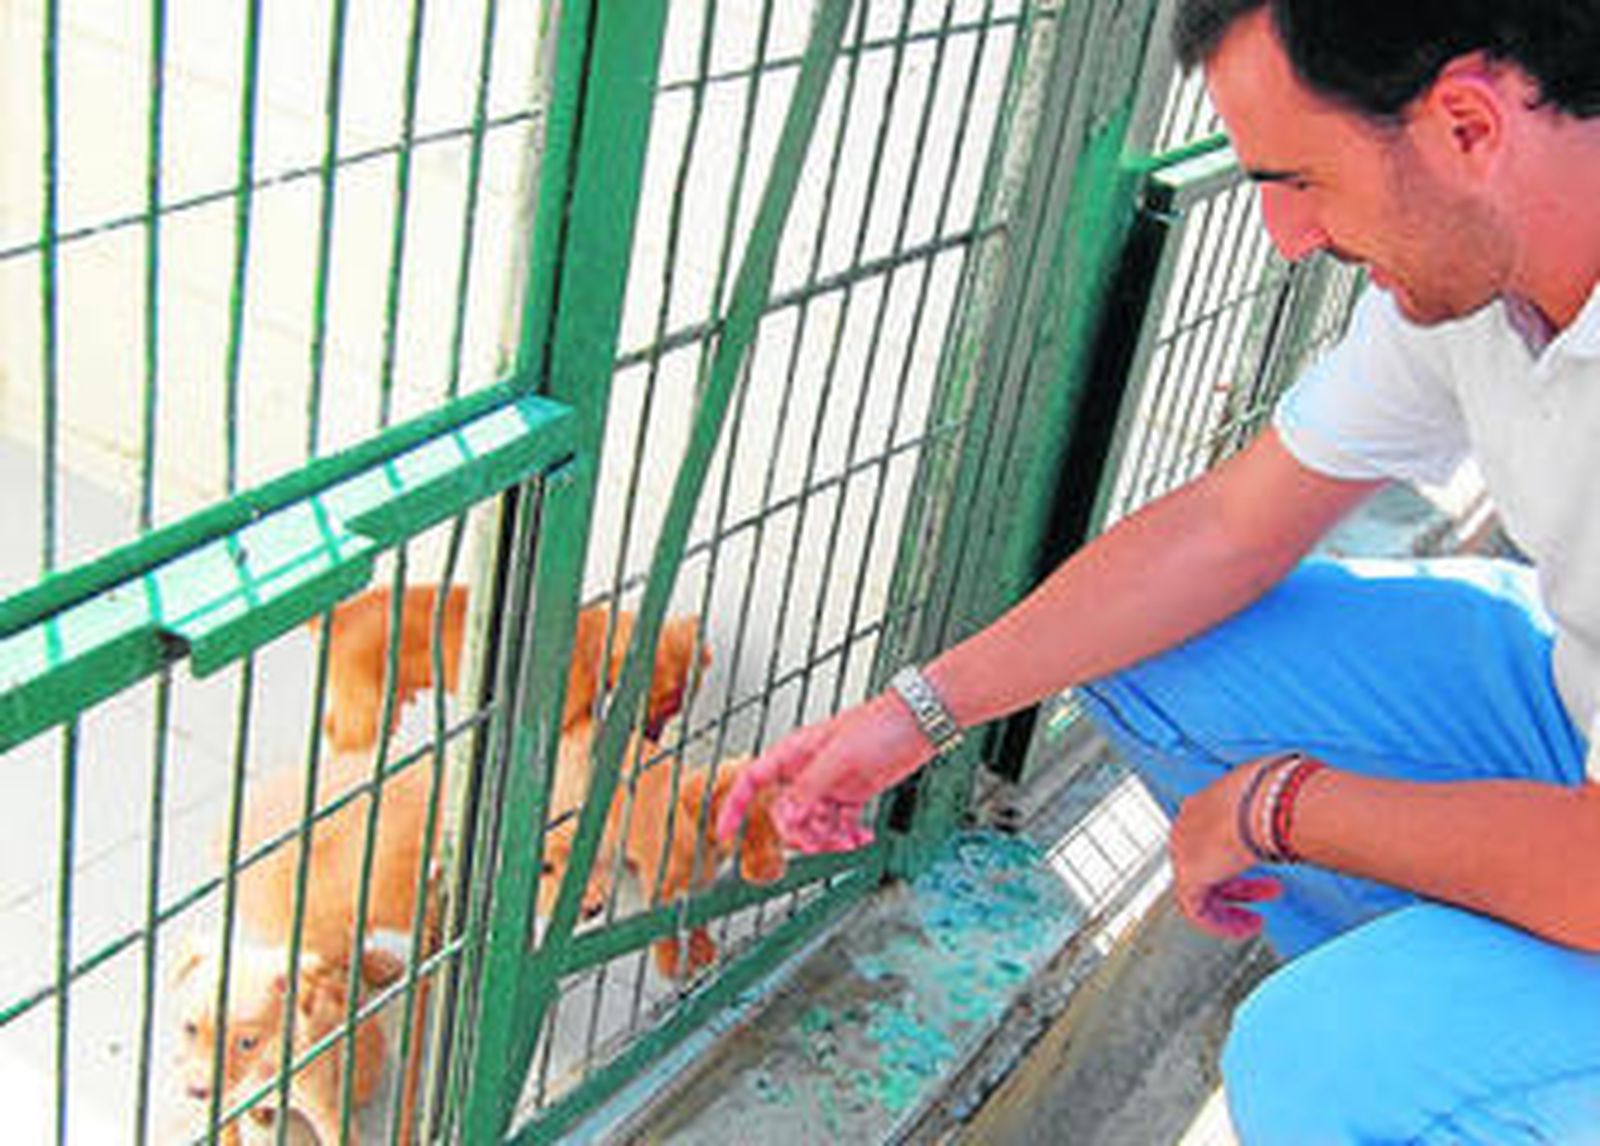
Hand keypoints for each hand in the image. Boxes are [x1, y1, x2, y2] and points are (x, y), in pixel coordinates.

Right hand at [715, 692, 934, 852]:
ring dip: (828, 839)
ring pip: (813, 824)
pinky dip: (848, 836)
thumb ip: (808, 790)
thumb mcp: (839, 760)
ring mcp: (830, 783)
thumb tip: (783, 819)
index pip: (750, 781)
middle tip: (822, 839)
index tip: (724, 834)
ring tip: (849, 841)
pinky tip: (861, 839)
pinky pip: (839, 824)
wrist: (921, 723)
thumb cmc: (881, 726)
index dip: (733, 807)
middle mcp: (808, 770)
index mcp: (794, 753)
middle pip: (785, 813)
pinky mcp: (853, 793)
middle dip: (801, 833)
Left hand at [1169, 757, 1282, 939]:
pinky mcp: (1187, 875)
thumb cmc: (1278, 793)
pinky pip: (1196, 910)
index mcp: (1207, 803)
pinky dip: (1221, 923)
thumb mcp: (1278, 802)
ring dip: (1230, 909)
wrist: (1265, 798)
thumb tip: (1313, 814)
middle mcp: (1188, 826)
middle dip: (1241, 885)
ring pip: (1200, 890)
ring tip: (1256, 921)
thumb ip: (1281, 815)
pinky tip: (1245, 928)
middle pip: (1208, 864)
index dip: (1241, 857)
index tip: (1266, 867)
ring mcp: (1183, 851)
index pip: (1215, 836)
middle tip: (1271, 891)